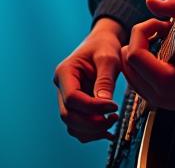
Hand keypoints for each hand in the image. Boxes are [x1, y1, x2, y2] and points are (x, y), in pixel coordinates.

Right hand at [54, 17, 126, 142]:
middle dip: (91, 122)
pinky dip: (91, 132)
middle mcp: (62, 86)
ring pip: (72, 125)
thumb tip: (105, 104)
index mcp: (65, 71)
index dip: (92, 107)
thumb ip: (105, 79)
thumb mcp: (108, 57)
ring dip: (91, 130)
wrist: (103, 42)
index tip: (113, 106)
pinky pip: (78, 126)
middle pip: (68, 115)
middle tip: (113, 119)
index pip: (72, 98)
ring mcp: (67, 98)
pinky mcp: (76, 106)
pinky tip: (108, 129)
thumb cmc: (104, 46)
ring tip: (112, 122)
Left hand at [120, 0, 174, 121]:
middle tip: (162, 29)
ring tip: (163, 39)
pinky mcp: (155, 100)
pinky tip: (162, 51)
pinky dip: (142, 61)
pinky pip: (135, 77)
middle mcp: (155, 94)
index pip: (133, 54)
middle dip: (140, 38)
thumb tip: (159, 4)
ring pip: (127, 69)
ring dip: (139, 48)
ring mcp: (154, 100)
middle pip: (126, 60)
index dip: (143, 31)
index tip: (161, 24)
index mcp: (166, 82)